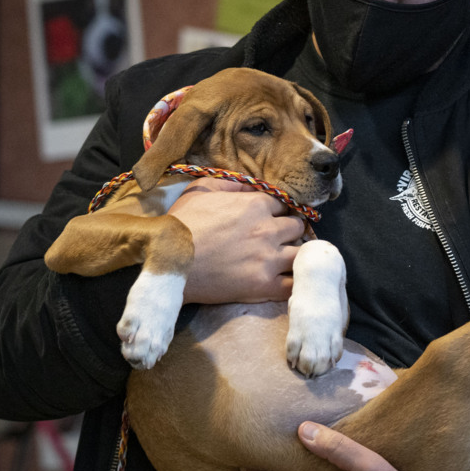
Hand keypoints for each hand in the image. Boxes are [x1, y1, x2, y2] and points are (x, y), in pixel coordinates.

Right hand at [168, 178, 306, 303]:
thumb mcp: (201, 189)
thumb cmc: (181, 224)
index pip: (284, 205)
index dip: (278, 211)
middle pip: (297, 227)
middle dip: (290, 230)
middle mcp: (268, 230)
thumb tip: (253, 187)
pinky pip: (293, 284)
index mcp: (256, 205)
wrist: (167, 262)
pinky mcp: (263, 286)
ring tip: (286, 258)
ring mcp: (268, 259)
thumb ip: (232, 184)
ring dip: (296, 254)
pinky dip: (294, 281)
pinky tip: (287, 279)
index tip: (273, 218)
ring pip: (301, 254)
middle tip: (280, 238)